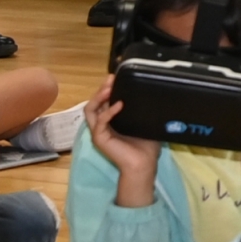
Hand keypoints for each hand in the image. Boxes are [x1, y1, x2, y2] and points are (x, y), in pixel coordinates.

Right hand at [84, 77, 160, 206]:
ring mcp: (99, 132)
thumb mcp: (144, 121)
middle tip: (111, 79)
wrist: (144, 164)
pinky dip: (108, 111)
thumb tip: (151, 91)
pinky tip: (119, 104)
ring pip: (90, 110)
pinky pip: (99, 122)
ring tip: (109, 88)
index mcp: (111, 120)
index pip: (102, 101)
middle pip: (93, 102)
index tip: (115, 77)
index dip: (106, 89)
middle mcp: (102, 124)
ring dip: (98, 97)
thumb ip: (142, 108)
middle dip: (101, 89)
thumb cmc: (146, 145)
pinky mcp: (100, 139)